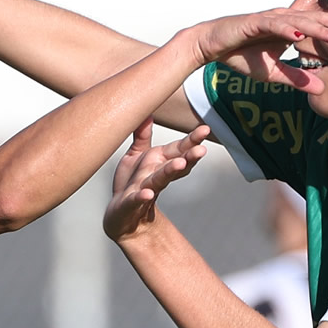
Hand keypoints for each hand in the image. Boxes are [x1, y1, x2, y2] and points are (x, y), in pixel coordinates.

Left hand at [103, 119, 209, 243]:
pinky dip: (142, 197)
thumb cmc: (131, 183)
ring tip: (181, 163)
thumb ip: (142, 135)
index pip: (179, 149)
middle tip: (202, 150)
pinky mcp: (130, 204)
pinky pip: (136, 200)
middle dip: (189, 157)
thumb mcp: (136, 155)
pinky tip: (147, 194)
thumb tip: (147, 111)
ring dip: (170, 171)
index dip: (192, 140)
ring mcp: (144, 190)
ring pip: (159, 179)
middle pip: (176, 165)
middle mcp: (156, 176)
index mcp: (160, 162)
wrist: (121, 216)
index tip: (206, 129)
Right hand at [181, 9, 327, 93]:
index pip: (323, 27)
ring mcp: (269, 19)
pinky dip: (286, 30)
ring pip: (298, 21)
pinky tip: (299, 34)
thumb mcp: (272, 73)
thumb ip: (295, 78)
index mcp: (291, 28)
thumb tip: (320, 90)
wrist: (210, 45)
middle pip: (318, 19)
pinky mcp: (253, 23)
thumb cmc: (241, 55)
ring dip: (318, 27)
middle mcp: (284, 19)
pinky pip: (272, 25)